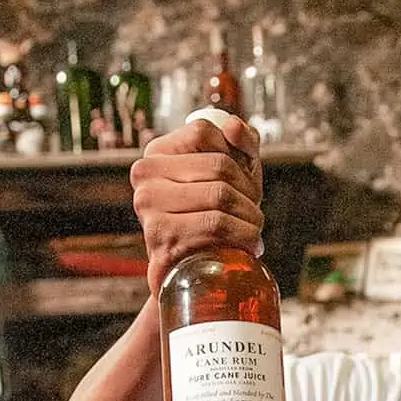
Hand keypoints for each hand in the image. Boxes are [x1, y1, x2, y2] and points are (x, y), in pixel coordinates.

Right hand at [130, 114, 264, 297]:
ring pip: (220, 194)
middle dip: (249, 191)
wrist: (192, 274)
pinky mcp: (161, 235)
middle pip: (218, 165)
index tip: (245, 181)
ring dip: (251, 216)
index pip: (203, 131)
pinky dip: (244, 236)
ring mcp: (148, 205)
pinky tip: (249, 245)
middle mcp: (145, 175)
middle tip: (254, 213)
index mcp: (157, 153)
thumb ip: (239, 143)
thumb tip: (234, 126)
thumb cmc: (213, 218)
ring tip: (255, 230)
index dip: (235, 154)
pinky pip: (216, 224)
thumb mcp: (232, 175)